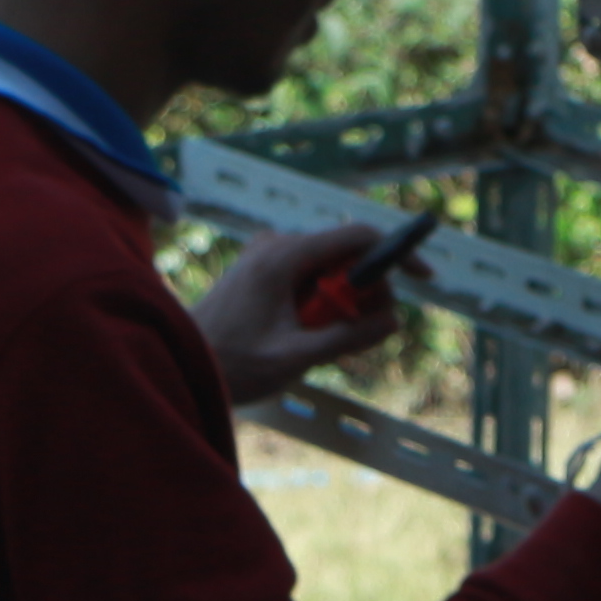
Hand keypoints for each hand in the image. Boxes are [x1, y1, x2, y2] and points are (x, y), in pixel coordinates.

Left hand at [197, 219, 425, 411]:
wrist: (177, 364)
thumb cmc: (230, 363)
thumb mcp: (297, 356)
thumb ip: (349, 337)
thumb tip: (394, 320)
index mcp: (284, 257)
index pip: (358, 236)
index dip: (397, 254)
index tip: (422, 278)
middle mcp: (275, 245)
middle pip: (345, 255)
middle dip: (365, 291)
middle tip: (363, 332)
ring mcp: (266, 256)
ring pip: (328, 269)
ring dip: (339, 303)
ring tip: (324, 343)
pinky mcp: (260, 271)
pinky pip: (307, 278)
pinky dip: (319, 304)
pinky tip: (307, 336)